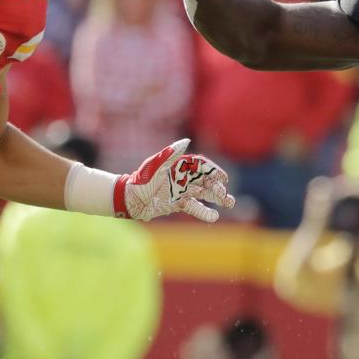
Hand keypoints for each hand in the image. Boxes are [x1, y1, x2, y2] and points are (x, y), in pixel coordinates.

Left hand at [115, 139, 235, 221]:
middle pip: (205, 180)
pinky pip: (194, 207)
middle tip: (226, 196)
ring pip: (203, 194)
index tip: (223, 178)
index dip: (213, 170)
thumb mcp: (154, 166)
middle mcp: (182, 178)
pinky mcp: (177, 204)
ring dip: (217, 198)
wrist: (128, 199)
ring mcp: (181, 191)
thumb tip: (187, 141)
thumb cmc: (140, 180)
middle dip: (218, 187)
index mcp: (179, 166)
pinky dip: (204, 212)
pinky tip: (214, 216)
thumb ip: (170, 154)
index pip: (201, 166)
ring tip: (230, 203)